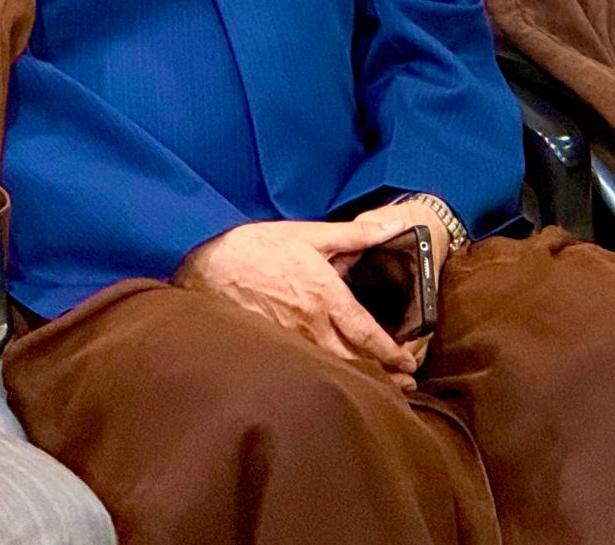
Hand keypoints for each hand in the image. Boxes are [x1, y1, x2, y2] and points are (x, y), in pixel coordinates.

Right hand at [174, 217, 422, 387]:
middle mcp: (310, 325)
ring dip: (357, 380)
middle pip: (353, 360)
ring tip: (381, 390)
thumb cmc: (256, 248)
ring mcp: (288, 340)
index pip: (366, 333)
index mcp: (325, 297)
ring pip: (330, 369)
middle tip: (406, 387)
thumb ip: (356, 234)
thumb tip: (395, 224)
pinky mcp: (269, 348)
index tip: (409, 365)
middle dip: (382, 376)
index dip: (391, 353)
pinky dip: (326, 379)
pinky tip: (336, 383)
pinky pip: (305, 368)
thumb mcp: (309, 234)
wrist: (205, 268)